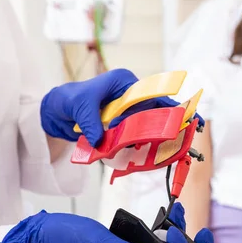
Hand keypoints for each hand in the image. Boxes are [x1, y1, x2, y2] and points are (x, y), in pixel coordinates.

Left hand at [40, 68, 204, 146]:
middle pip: (154, 114)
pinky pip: (132, 141)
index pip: (153, 94)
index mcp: (125, 83)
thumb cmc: (68, 100)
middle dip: (165, 128)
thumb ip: (92, 121)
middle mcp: (129, 98)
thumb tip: (101, 140)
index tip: (187, 117)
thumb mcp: (80, 106)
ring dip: (147, 142)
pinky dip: (134, 150)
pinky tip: (139, 159)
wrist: (54, 112)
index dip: (171, 107)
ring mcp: (125, 115)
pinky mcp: (119, 130)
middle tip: (179, 143)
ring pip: (144, 130)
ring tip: (159, 155)